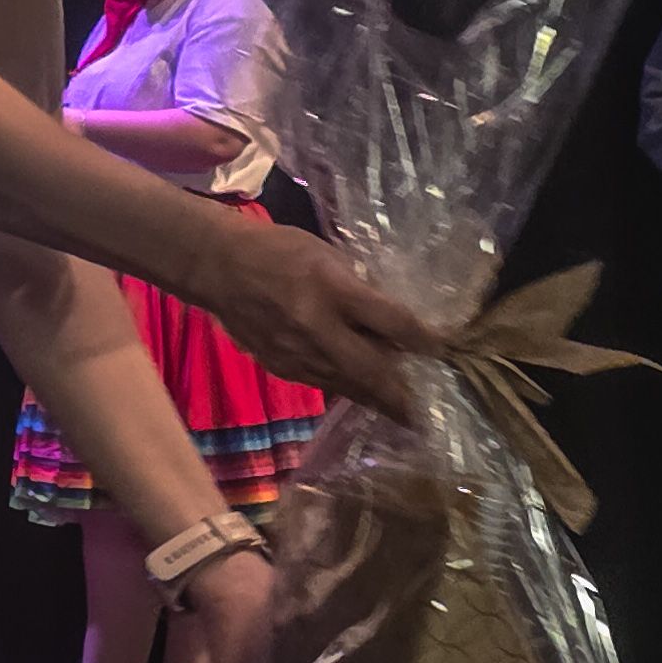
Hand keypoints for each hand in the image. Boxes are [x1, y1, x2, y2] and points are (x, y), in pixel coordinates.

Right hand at [198, 214, 431, 416]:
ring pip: (347, 386)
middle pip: (372, 370)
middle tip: (425, 412)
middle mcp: (318, 328)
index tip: (443, 350)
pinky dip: (346, 390)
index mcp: (333, 289)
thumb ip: (359, 289)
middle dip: (402, 394)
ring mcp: (297, 354)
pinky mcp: (281, 367)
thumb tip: (390, 323)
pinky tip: (360, 394)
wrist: (218, 267)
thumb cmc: (278, 250)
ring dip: (376, 399)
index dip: (423, 339)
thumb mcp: (328, 255)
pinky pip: (323, 384)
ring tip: (401, 411)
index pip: (391, 321)